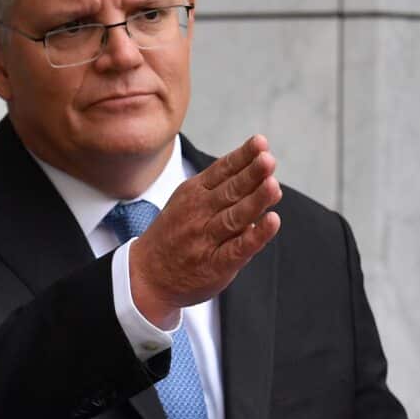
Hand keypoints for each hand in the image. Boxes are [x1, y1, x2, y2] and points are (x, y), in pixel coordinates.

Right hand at [130, 135, 282, 327]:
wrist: (146, 276)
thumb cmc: (174, 235)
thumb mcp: (188, 202)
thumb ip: (223, 190)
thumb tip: (268, 180)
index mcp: (193, 193)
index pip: (222, 170)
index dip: (242, 156)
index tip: (260, 142)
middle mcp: (199, 213)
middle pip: (230, 191)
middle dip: (250, 174)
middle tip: (268, 160)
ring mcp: (207, 239)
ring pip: (235, 217)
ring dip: (255, 201)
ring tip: (273, 186)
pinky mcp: (216, 265)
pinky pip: (238, 248)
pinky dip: (255, 235)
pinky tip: (271, 222)